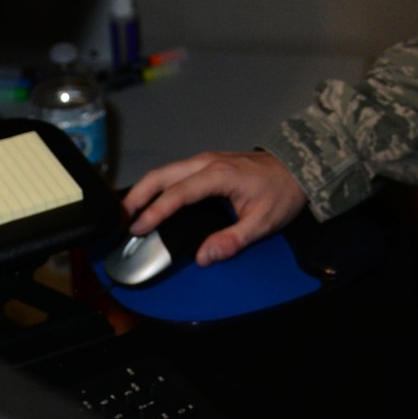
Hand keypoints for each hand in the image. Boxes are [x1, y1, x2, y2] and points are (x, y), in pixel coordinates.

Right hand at [121, 150, 307, 263]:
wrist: (298, 167)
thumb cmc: (282, 193)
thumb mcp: (263, 222)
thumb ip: (233, 240)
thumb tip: (204, 257)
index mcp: (218, 175)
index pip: (178, 194)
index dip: (155, 212)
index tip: (137, 229)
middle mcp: (206, 163)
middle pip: (162, 175)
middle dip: (137, 196)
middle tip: (119, 219)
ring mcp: (205, 161)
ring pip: (165, 172)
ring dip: (144, 190)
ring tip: (128, 213)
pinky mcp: (207, 165)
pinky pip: (175, 174)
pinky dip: (158, 187)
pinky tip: (152, 202)